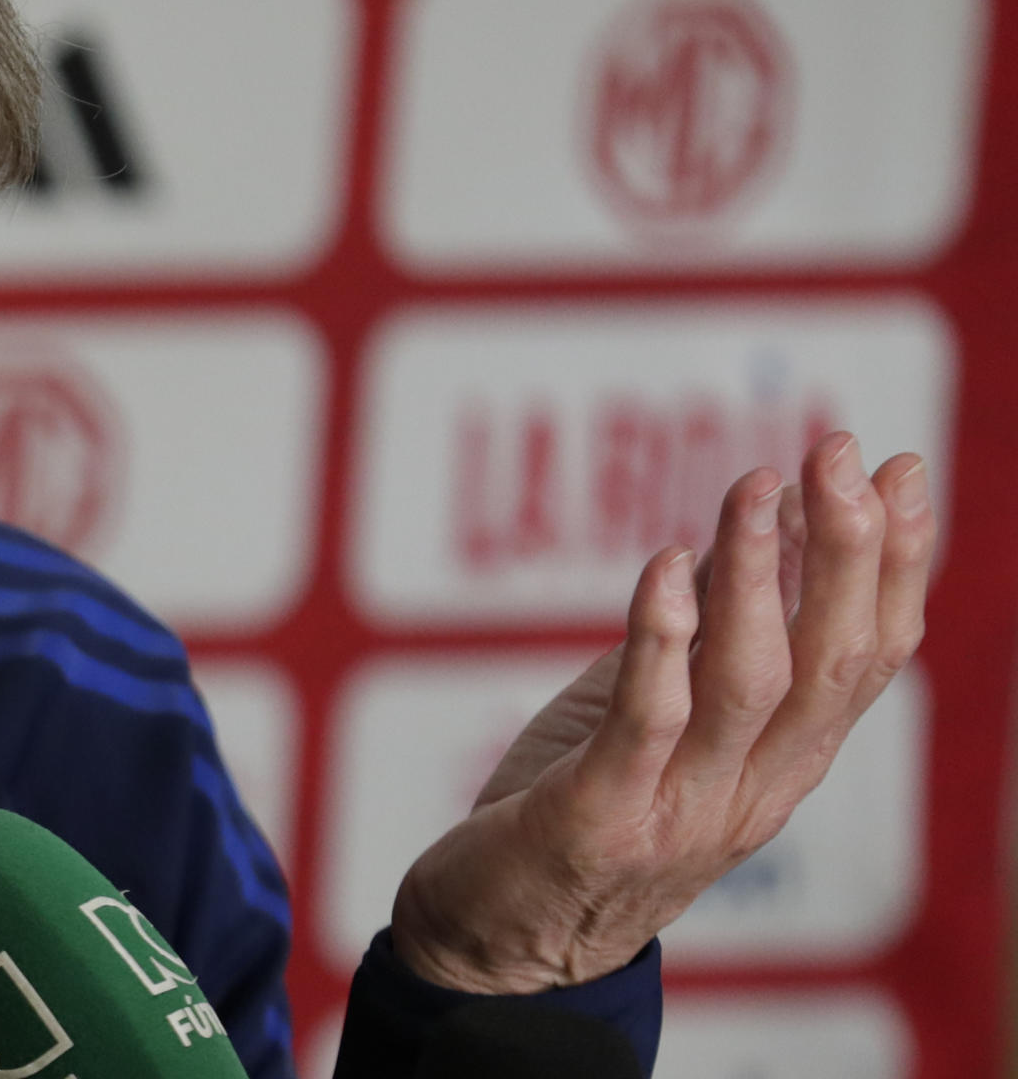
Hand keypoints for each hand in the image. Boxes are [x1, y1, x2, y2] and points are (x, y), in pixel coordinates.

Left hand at [389, 431, 934, 993]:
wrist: (495, 944)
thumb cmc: (580, 808)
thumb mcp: (667, 715)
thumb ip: (722, 639)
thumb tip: (773, 525)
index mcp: (780, 766)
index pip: (868, 660)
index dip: (897, 565)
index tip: (900, 468)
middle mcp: (752, 792)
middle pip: (832, 665)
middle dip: (849, 552)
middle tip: (839, 451)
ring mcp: (680, 811)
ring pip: (751, 683)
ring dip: (758, 576)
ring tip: (756, 485)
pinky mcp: (600, 819)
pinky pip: (647, 720)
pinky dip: (662, 640)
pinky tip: (669, 567)